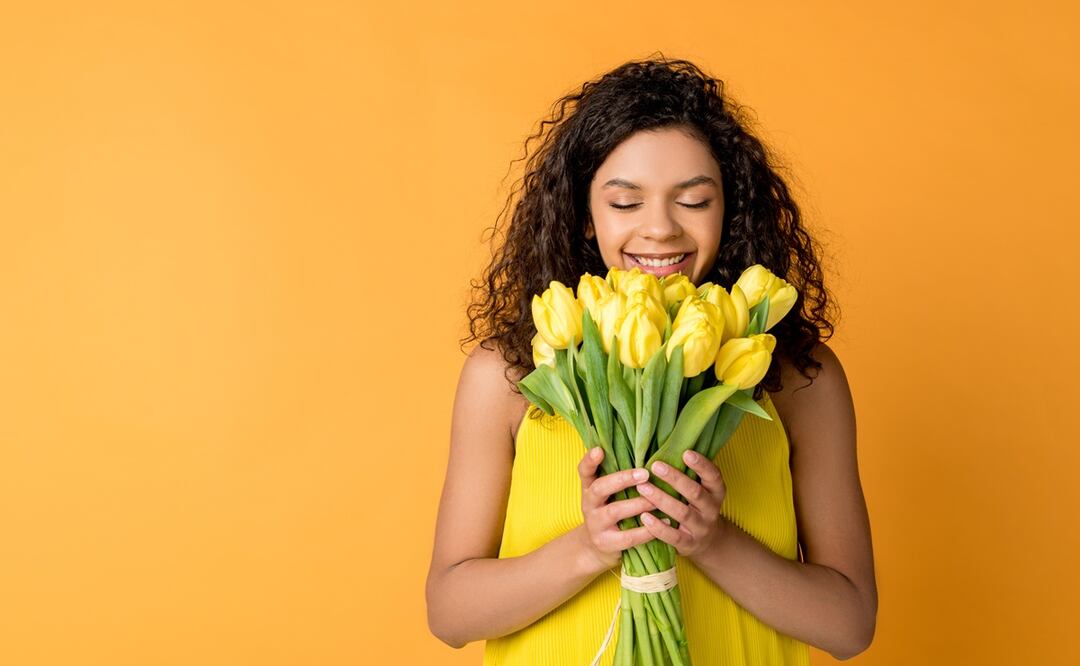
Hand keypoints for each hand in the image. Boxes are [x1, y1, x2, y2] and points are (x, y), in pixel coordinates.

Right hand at [576, 447, 658, 572]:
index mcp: (589, 488)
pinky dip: (647, 530)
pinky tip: (664, 520)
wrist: (597, 547)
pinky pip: (628, 537)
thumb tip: (648, 451)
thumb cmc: (609, 511)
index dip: (589, 460)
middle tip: (645, 474)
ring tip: (657, 499)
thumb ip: (618, 477)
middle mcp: (589, 504)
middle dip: (622, 480)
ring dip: (638, 504)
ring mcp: (596, 524)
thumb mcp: (607, 494)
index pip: (584, 471)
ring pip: (614, 511)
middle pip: (599, 488)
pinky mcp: (606, 543)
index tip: (599, 450)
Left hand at [636, 450, 727, 559]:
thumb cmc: (697, 506)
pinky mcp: (689, 544)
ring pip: (682, 513)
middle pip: (695, 493)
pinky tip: (644, 517)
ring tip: (642, 487)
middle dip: (675, 479)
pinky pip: (674, 536)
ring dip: (661, 499)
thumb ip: (689, 473)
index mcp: (716, 492)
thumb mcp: (701, 489)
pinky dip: (658, 528)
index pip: (714, 476)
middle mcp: (711, 509)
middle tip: (655, 465)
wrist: (707, 541)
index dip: (702, 465)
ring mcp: (701, 528)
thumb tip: (665, 446)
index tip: (686, 453)